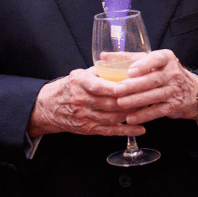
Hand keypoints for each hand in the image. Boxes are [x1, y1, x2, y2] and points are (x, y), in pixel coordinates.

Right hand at [28, 67, 146, 137]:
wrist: (48, 107)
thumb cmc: (67, 88)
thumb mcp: (79, 74)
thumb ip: (98, 72)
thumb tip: (121, 65)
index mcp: (80, 83)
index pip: (101, 86)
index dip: (119, 88)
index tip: (134, 85)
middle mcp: (82, 101)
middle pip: (111, 103)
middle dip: (131, 101)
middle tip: (149, 97)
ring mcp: (85, 116)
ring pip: (113, 117)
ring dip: (132, 115)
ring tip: (149, 110)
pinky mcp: (88, 129)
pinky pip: (110, 131)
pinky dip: (127, 130)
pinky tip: (140, 128)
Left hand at [114, 49, 197, 123]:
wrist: (190, 91)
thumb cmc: (162, 72)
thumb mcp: (149, 61)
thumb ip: (127, 58)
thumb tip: (103, 56)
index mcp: (166, 58)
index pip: (156, 59)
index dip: (143, 65)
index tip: (129, 71)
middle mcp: (173, 73)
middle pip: (152, 79)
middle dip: (133, 86)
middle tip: (116, 89)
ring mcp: (174, 90)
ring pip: (154, 96)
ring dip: (136, 101)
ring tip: (120, 103)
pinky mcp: (174, 106)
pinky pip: (157, 111)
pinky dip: (143, 115)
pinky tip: (130, 118)